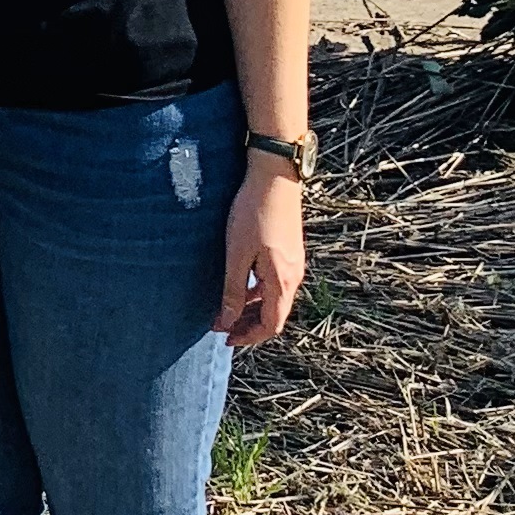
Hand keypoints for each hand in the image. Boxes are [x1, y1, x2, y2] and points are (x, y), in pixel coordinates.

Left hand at [214, 164, 305, 346]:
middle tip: (221, 326)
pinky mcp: (288, 250)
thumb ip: (233, 290)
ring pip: (273, 298)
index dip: (248, 337)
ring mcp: (293, 263)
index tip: (226, 338)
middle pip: (273, 314)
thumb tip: (227, 322)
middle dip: (247, 324)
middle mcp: (293, 276)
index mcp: (282, 282)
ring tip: (226, 309)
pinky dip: (257, 290)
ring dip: (251, 307)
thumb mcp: (237, 254)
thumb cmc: (254, 213)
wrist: (274, 176)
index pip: (270, 325)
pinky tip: (239, 284)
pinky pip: (274, 281)